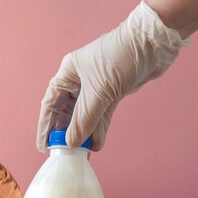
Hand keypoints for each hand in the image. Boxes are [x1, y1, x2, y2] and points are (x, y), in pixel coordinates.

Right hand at [36, 1, 187, 151]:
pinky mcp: (112, 92)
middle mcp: (78, 80)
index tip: (44, 146)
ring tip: (83, 153)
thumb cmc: (121, 56)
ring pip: (85, 115)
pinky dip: (99, 128)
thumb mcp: (98, 91)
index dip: (46, 126)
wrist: (153, 44)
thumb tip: (71, 141)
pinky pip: (101, 114)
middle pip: (67, 112)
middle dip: (66, 133)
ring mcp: (95, 87)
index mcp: (68, 73)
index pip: (50, 104)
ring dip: (85, 134)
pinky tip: (97, 144)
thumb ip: (84, 119)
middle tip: (65, 153)